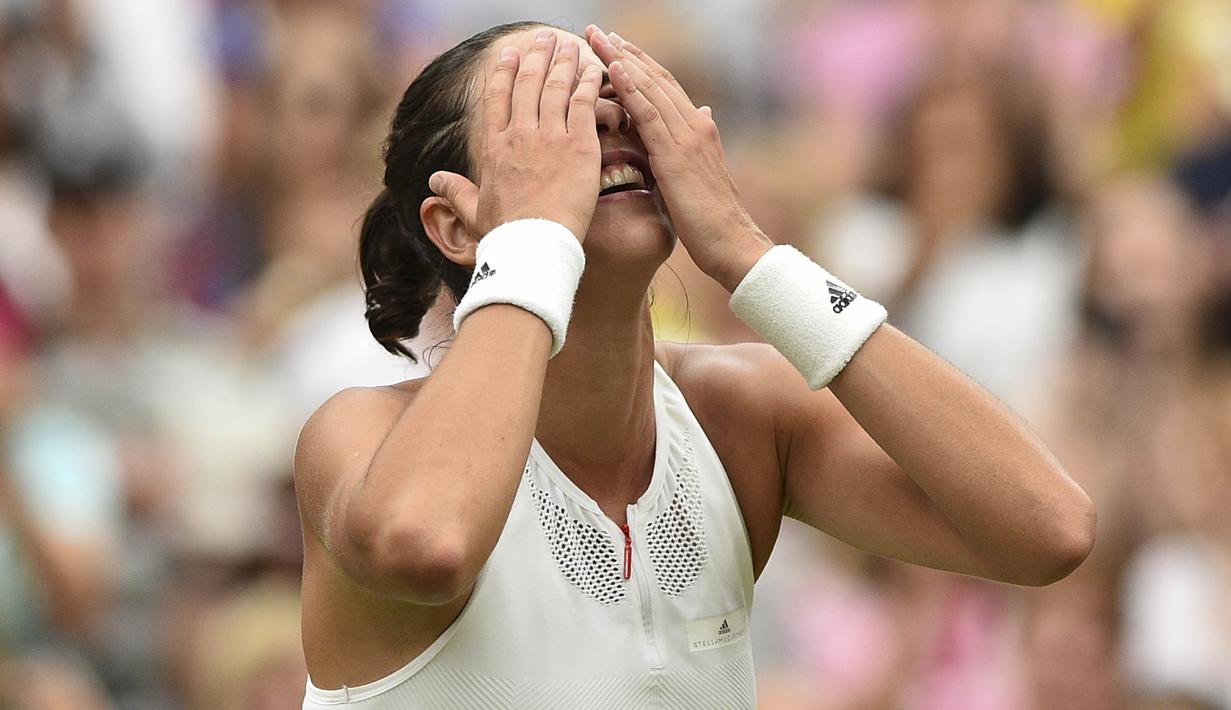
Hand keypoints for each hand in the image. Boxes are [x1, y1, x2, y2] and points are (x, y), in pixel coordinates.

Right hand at [429, 30, 603, 242]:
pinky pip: (585, 104)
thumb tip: (434, 181)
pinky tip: (594, 70)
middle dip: (536, 56)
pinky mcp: (579, 146)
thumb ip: (455, 192)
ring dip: (563, 61)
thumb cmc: (504, 236)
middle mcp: (520, 135)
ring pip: (557, 87)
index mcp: (494, 148)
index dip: (504, 73)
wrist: (532, 246)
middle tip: (544, 37)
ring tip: (569, 44)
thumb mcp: (473, 211)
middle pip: (528, 84)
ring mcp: (550, 138)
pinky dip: (589, 83)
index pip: (497, 99)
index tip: (508, 54)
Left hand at [585, 25, 771, 290]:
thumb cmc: (711, 218)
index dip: (638, 63)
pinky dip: (631, 87)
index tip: (613, 46)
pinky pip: (649, 113)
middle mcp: (695, 124)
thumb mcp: (699, 173)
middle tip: (595, 31)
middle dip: (623, 53)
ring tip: (596, 39)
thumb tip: (701, 113)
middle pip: (654, 78)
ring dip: (620, 60)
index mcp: (698, 128)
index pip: (664, 87)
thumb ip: (692, 144)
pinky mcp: (676, 154)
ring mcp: (687, 137)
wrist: (731, 242)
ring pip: (649, 88)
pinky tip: (613, 68)